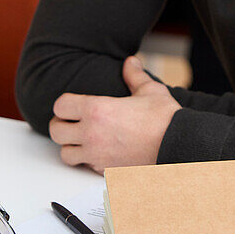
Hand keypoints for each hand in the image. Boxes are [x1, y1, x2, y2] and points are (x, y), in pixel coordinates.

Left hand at [49, 56, 178, 171]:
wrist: (178, 146)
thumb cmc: (164, 119)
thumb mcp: (150, 90)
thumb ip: (134, 75)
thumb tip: (130, 62)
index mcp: (97, 110)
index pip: (60, 106)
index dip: (64, 104)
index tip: (71, 104)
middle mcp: (92, 134)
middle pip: (56, 132)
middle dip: (61, 125)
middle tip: (70, 122)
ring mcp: (97, 155)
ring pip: (66, 154)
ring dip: (71, 146)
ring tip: (81, 139)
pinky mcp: (105, 170)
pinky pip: (86, 166)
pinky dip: (88, 160)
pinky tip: (100, 151)